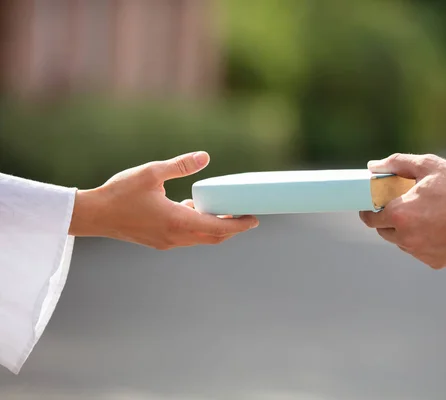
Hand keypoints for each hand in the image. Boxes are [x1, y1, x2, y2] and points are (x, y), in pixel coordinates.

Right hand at [69, 151, 258, 248]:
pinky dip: (197, 226)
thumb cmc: (120, 193)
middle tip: (245, 215)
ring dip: (214, 227)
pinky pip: (186, 237)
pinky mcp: (159, 241)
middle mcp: (176, 236)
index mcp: (178, 221)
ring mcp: (167, 242)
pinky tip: (192, 208)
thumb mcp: (152, 173)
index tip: (254, 219)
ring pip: (200, 238)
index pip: (219, 228)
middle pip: (214, 237)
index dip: (239, 225)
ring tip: (221, 209)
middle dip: (232, 228)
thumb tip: (205, 156)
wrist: (93, 215)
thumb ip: (180, 166)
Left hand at [359, 153, 445, 268]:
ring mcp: (421, 252)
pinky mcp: (436, 262)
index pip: (370, 218)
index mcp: (400, 215)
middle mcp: (406, 238)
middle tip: (402, 206)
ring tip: (424, 216)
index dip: (370, 210)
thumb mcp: (427, 165)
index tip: (375, 204)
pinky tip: (439, 228)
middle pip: (384, 232)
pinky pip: (421, 252)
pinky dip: (424, 242)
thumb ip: (396, 164)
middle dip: (388, 220)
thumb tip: (372, 167)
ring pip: (402, 243)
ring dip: (406, 232)